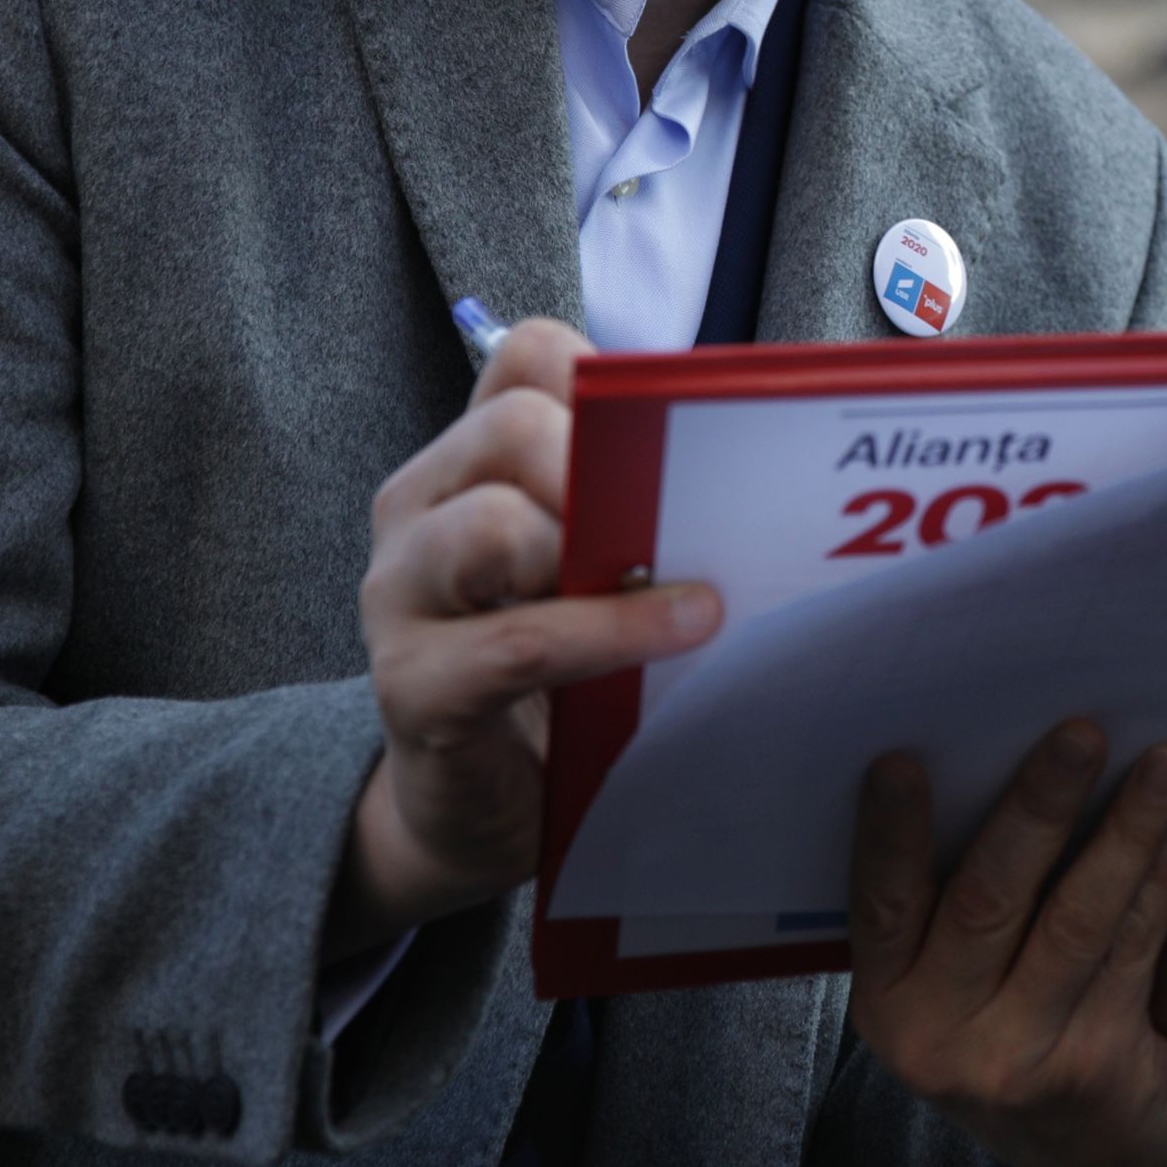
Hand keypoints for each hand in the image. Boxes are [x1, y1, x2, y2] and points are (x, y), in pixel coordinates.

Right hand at [330, 317, 722, 956]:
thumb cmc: (560, 672)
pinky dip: (609, 633)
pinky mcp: (412, 686)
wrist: (480, 807)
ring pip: (490, 525)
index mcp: (469, 462)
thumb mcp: (598, 571)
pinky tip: (683, 632)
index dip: (605, 384)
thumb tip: (767, 458)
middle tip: (683, 520)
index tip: (673, 436)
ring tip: (695, 591)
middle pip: (511, 429)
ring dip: (600, 548)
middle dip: (608, 464)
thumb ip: (641, 508)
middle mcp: (418, 512)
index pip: (526, 360)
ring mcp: (399, 597)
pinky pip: (513, 642)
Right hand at [848, 719, 1166, 1166]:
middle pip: (987, 897)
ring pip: (1075, 916)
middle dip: (1038, 804)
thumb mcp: (970, 992)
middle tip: (1081, 728)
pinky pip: (1133, 947)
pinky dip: (1162, 875)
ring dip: (1126, 827)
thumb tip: (995, 755)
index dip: (888, 834)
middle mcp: (935, 1037)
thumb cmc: (1032, 1039)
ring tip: (1166, 758)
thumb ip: (964, 907)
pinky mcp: (1095, 1065)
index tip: (899, 758)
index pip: (880, 907)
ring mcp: (1014, 1059)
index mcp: (888, 1004)